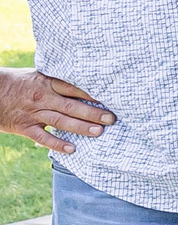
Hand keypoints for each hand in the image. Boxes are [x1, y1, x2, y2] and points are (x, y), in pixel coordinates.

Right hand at [0, 69, 114, 155]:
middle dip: (92, 112)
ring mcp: (34, 113)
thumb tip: (85, 81)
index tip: (110, 98)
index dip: (91, 94)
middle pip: (71, 106)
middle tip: (111, 118)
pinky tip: (72, 149)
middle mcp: (42, 98)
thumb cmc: (18, 83)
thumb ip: (58, 81)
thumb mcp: (38, 76)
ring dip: (80, 127)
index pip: (73, 88)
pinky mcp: (25, 127)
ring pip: (60, 121)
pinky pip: (42, 137)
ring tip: (98, 132)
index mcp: (47, 83)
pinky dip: (57, 144)